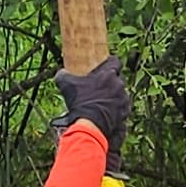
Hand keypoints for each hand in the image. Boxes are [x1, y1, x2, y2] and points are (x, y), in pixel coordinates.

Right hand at [57, 53, 130, 167]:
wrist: (90, 125)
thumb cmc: (80, 102)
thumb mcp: (67, 85)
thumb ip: (64, 75)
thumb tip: (61, 73)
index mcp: (109, 74)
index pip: (115, 62)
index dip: (109, 63)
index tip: (104, 66)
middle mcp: (119, 85)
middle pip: (118, 79)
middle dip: (110, 82)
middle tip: (99, 87)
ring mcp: (123, 100)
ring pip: (121, 94)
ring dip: (114, 96)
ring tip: (102, 102)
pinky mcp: (124, 113)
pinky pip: (122, 109)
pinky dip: (116, 110)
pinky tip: (106, 113)